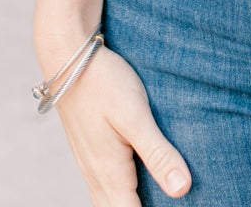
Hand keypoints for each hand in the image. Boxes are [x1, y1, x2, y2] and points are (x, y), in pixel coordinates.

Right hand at [46, 41, 192, 202]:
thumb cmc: (103, 82)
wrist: (68, 58)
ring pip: (110, 203)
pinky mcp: (91, 154)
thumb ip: (158, 153)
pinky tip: (137, 184)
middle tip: (169, 200)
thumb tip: (181, 190)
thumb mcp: (135, 114)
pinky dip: (122, 195)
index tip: (175, 205)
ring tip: (157, 196)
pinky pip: (105, 190)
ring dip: (131, 204)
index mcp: (111, 175)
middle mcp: (97, 177)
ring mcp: (90, 167)